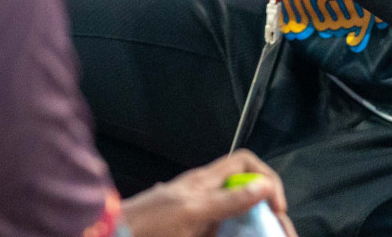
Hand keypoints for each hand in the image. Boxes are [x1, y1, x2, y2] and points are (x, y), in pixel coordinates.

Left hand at [121, 150, 297, 236]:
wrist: (114, 234)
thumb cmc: (150, 225)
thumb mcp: (193, 212)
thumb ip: (227, 199)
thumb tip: (263, 186)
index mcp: (204, 181)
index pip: (245, 162)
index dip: (266, 179)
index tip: (277, 208)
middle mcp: (202, 190)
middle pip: (244, 188)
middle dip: (265, 208)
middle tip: (276, 229)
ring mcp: (194, 208)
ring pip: (233, 210)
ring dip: (249, 222)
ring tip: (260, 232)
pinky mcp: (190, 222)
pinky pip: (217, 222)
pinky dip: (229, 229)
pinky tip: (232, 233)